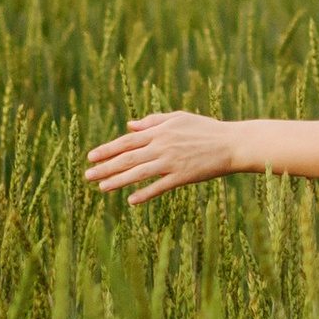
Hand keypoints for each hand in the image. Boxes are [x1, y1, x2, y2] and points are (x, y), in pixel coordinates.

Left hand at [85, 111, 237, 203]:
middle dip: (105, 166)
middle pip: (128, 157)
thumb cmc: (206, 129)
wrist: (231, 144)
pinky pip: (160, 186)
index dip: (107, 149)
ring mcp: (171, 162)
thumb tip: (130, 125)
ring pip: (139, 172)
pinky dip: (145, 193)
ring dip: (118, 180)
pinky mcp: (183, 176)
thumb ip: (153, 121)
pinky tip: (131, 200)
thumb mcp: (178, 118)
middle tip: (87, 175)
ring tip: (101, 187)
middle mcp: (162, 146)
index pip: (127, 141)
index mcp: (159, 131)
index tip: (91, 156)